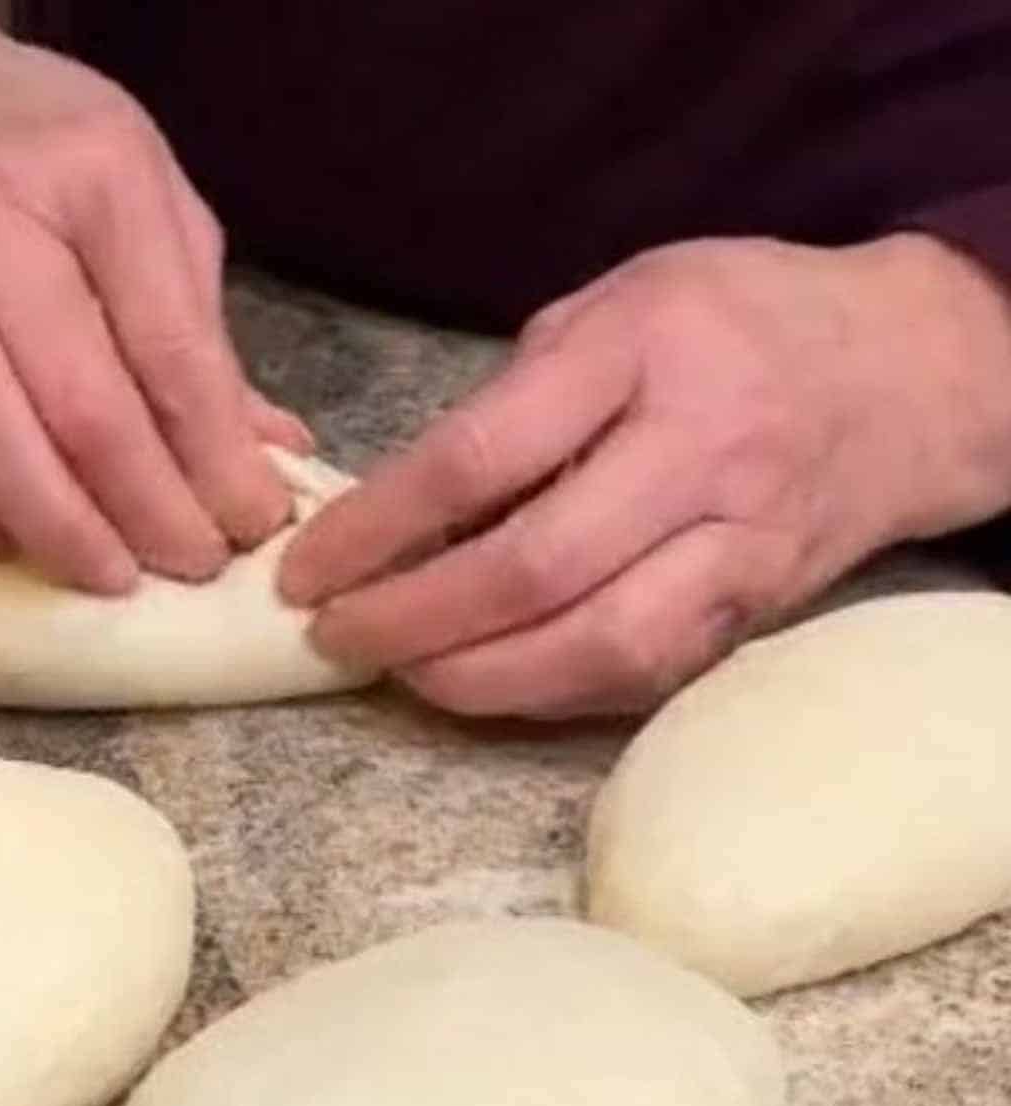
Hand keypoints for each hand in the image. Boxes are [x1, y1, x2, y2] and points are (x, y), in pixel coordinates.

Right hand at [0, 0, 307, 592]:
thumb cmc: (46, 159)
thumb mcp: (150, 203)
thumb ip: (201, 324)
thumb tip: (272, 449)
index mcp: (92, 178)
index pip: (168, 346)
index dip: (216, 453)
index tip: (254, 521)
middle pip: (79, 401)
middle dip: (147, 505)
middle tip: (193, 566)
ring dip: (54, 524)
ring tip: (111, 576)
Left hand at [280, 234, 1010, 717]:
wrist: (909, 374)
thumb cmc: (734, 319)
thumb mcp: (616, 304)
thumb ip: (517, 397)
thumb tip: (404, 507)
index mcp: (642, 350)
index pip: (481, 457)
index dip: (377, 527)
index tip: (305, 567)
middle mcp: (699, 451)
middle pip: (534, 569)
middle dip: (411, 622)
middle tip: (335, 637)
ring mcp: (741, 541)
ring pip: (598, 644)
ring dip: (478, 679)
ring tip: (399, 673)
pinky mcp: (759, 607)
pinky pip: (645, 672)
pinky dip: (551, 691)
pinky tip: (487, 681)